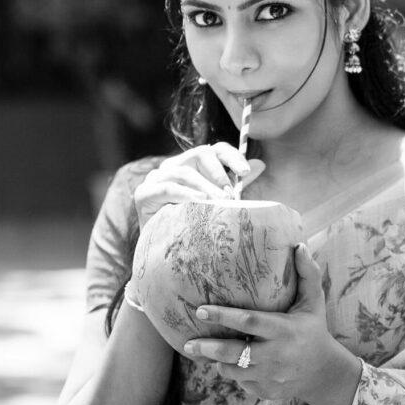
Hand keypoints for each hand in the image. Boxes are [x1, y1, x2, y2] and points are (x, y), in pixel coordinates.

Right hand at [133, 143, 264, 227]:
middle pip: (200, 153)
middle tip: (231, 194)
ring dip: (205, 187)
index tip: (247, 173)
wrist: (167, 253)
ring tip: (219, 202)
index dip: (232, 157)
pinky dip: (186, 194)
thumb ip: (236, 184)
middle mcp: (174, 166)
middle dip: (219, 173)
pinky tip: (200, 203)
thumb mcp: (219, 203)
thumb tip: (260, 163)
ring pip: (184, 171)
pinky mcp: (144, 192)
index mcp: (193, 165)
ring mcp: (157, 177)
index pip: (215, 150)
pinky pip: (168, 187)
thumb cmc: (195, 226)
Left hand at [182, 244, 361, 404]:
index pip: (249, 321)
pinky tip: (227, 363)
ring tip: (203, 351)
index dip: (223, 316)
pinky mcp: (266, 391)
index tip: (201, 310)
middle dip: (208, 348)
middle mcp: (276, 355)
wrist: (325, 374)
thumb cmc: (314, 330)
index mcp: (284, 331)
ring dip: (217, 361)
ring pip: (233, 371)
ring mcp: (270, 377)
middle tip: (188, 343)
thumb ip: (307, 274)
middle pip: (234, 353)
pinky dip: (233, 373)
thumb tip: (299, 245)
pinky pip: (241, 383)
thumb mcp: (314, 303)